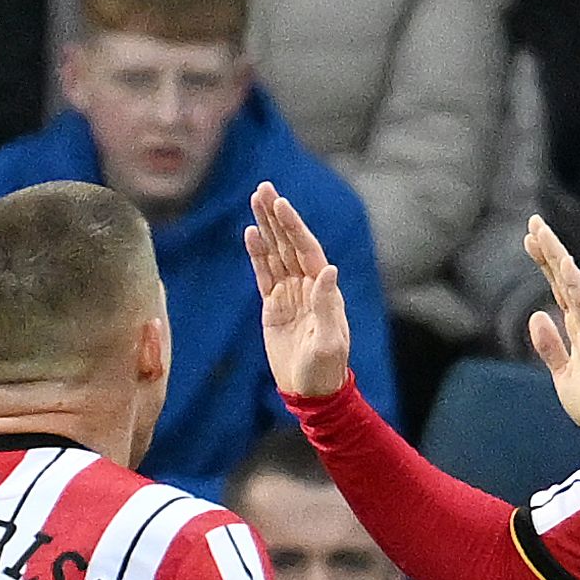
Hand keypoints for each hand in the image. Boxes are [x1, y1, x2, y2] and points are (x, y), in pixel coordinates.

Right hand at [244, 181, 352, 403]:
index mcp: (324, 291)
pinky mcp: (274, 306)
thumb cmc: (325, 370)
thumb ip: (326, 306)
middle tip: (263, 187)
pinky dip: (257, 254)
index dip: (294, 227)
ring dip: (265, 227)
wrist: (311, 392)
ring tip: (255, 199)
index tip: (281, 204)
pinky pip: (264, 274)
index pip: (307, 251)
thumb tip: (329, 270)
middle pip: (289, 244)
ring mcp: (290, 294)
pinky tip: (250, 233)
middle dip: (276, 216)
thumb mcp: (329, 341)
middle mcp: (308, 286)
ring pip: (275, 253)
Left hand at [521, 216, 579, 436]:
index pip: (560, 289)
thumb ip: (550, 345)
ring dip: (555, 255)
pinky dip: (571, 280)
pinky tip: (561, 260)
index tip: (532, 242)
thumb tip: (537, 315)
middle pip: (564, 278)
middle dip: (548, 251)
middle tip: (533, 224)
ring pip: (571, 282)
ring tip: (538, 230)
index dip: (547, 265)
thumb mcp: (562, 373)